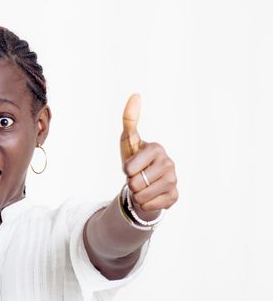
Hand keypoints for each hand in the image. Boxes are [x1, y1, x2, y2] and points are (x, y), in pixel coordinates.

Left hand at [120, 94, 177, 212]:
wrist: (144, 184)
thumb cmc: (135, 160)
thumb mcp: (128, 141)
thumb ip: (129, 119)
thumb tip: (136, 94)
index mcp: (156, 148)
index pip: (129, 168)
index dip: (126, 170)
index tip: (133, 165)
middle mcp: (168, 163)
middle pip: (134, 183)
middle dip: (131, 183)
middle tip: (138, 178)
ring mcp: (173, 180)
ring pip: (141, 196)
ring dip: (136, 195)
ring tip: (143, 186)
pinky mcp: (174, 197)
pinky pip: (149, 206)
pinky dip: (145, 204)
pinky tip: (151, 195)